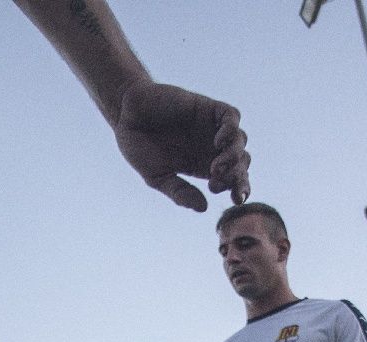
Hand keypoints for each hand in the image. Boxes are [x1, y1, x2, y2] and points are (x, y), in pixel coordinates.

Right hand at [111, 80, 249, 211]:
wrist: (125, 115)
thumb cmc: (138, 147)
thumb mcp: (157, 176)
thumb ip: (179, 191)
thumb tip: (203, 208)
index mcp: (203, 165)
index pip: (233, 178)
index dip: (240, 188)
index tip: (235, 198)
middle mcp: (212, 147)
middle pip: (241, 161)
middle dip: (238, 175)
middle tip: (216, 182)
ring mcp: (211, 126)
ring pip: (240, 139)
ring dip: (234, 156)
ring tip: (217, 167)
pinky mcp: (207, 107)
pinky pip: (231, 116)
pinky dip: (230, 129)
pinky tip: (219, 142)